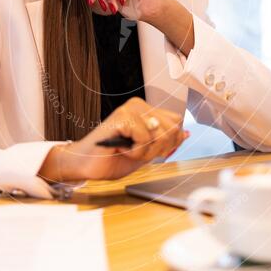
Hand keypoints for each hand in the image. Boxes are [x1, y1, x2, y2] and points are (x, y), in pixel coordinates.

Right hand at [37, 97, 188, 182]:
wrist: (86, 165)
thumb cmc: (112, 158)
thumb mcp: (146, 152)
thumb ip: (164, 142)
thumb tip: (185, 134)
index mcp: (146, 110)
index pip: (176, 122)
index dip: (170, 143)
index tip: (150, 151)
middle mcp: (139, 105)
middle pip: (172, 129)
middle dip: (158, 149)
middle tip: (137, 152)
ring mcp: (130, 109)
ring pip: (160, 133)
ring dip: (146, 151)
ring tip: (128, 150)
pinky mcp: (122, 117)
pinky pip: (145, 138)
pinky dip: (136, 151)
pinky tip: (121, 149)